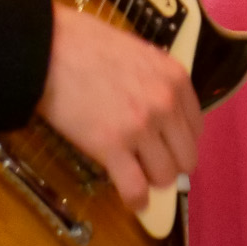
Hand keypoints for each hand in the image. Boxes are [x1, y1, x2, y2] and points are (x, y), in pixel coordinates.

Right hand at [38, 0, 201, 209]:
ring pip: (165, 176)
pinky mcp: (112, 147)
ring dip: (152, 181)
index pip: (196, 128)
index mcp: (176, 78)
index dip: (180, 141)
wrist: (51, 49)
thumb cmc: (89, 45)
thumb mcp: (140, 55)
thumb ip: (157, 83)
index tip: (167, 146)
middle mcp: (166, 104)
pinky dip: (136, 200)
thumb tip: (161, 113)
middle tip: (152, 164)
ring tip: (137, 176)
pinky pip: (135, 188)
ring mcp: (141, 127)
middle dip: (170, 164)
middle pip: (186, 157)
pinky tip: (133, 200)